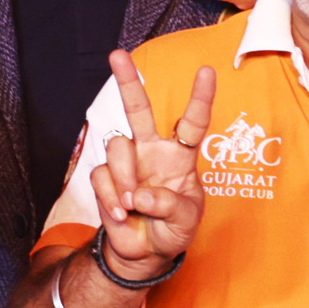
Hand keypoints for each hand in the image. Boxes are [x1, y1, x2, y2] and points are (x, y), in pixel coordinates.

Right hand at [94, 49, 216, 275]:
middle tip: (117, 55)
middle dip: (128, 82)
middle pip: (139, 110)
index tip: (206, 71)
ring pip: (118, 147)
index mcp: (180, 156)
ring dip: (125, 178)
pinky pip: (101, 176)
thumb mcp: (186, 221)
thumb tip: (142, 195)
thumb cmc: (172, 230)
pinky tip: (122, 213)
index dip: (200, 98)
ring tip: (132, 205)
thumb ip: (171, 206)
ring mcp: (127, 164)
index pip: (192, 122)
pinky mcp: (105, 179)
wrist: (144, 253)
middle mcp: (151, 151)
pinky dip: (111, 198)